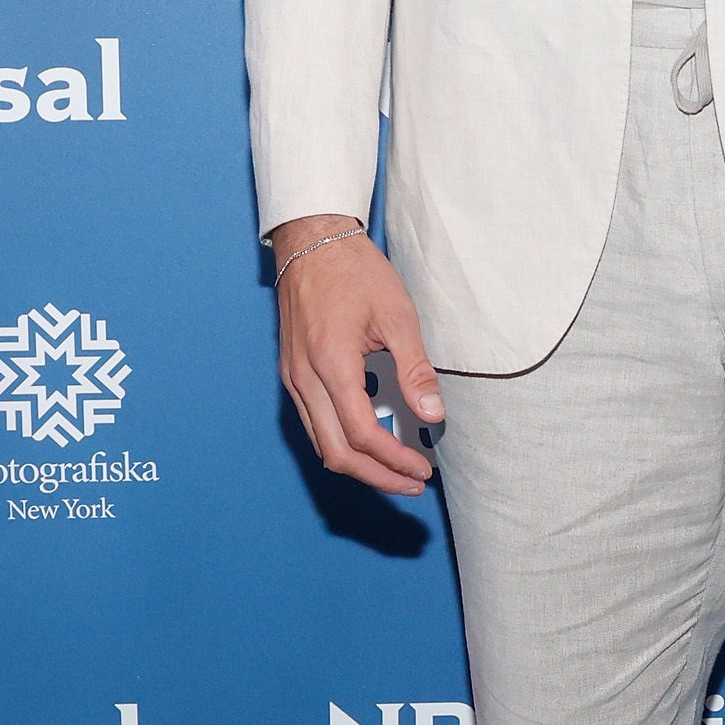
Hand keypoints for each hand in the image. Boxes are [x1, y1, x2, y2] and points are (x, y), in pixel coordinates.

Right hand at [273, 218, 445, 496]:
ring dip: (358, 465)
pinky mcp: (291, 374)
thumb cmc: (355, 270)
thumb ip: (415, 369)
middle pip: (336, 453)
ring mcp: (292, 378)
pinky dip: (341, 444)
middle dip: (377, 476)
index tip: (423, 470)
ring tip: (395, 471)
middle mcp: (304, 378)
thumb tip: (433, 415)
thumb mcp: (398, 315)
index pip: (362, 435)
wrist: (311, 241)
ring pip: (321, 444)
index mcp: (331, 364)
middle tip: (413, 483)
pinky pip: (313, 424)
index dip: (394, 460)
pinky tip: (369, 443)